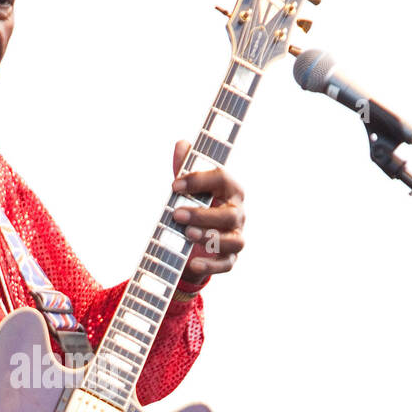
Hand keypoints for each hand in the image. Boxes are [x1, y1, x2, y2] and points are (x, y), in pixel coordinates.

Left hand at [168, 138, 245, 288]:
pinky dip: (211, 266)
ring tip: (186, 233)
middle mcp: (238, 214)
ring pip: (232, 241)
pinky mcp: (230, 259)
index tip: (174, 185)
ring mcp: (236, 237)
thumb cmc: (197, 205)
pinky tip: (193, 264)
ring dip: (209, 237)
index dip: (199, 181)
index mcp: (231, 190)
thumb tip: (182, 145)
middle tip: (175, 213)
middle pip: (229, 215)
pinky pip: (226, 264)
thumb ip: (185, 168)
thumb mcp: (189, 187)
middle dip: (202, 214)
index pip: (222, 179)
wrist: (199, 237)